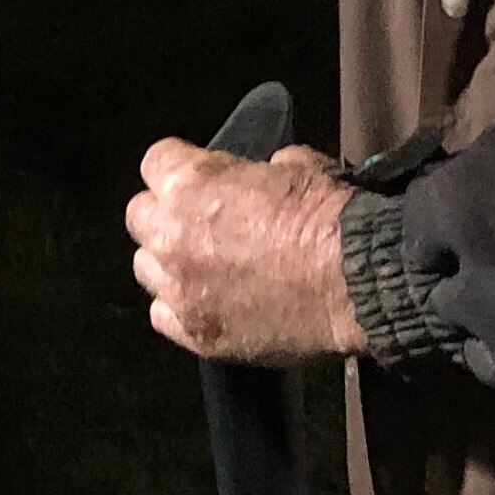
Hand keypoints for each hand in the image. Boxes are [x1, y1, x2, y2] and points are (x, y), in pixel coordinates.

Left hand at [128, 141, 366, 365]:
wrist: (355, 283)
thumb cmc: (332, 221)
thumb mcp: (297, 166)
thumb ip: (258, 171)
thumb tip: (260, 178)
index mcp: (192, 185)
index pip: (155, 161)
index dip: (179, 166)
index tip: (197, 174)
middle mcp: (172, 235)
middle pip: (139, 216)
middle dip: (165, 214)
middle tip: (199, 220)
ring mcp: (181, 289)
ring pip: (145, 268)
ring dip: (169, 262)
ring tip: (204, 265)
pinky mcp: (197, 332)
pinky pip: (163, 316)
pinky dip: (180, 307)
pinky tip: (210, 301)